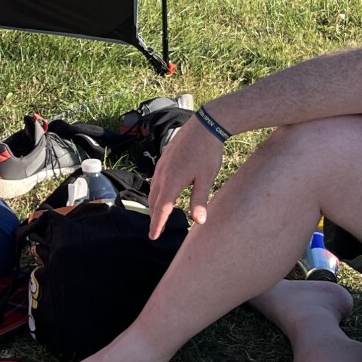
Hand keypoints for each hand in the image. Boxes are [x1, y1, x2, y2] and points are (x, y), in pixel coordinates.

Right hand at [147, 113, 223, 237]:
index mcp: (171, 181)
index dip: (157, 224)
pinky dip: (157, 191)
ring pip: (153, 189)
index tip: (153, 237)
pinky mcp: (164, 158)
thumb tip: (199, 222)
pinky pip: (156, 179)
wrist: (205, 125)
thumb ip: (200, 201)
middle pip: (154, 201)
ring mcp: (161, 165)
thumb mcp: (206, 178)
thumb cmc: (207, 152)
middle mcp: (162, 174)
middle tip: (156, 231)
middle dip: (154, 217)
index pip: (161, 209)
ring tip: (158, 214)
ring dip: (155, 204)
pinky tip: (163, 192)